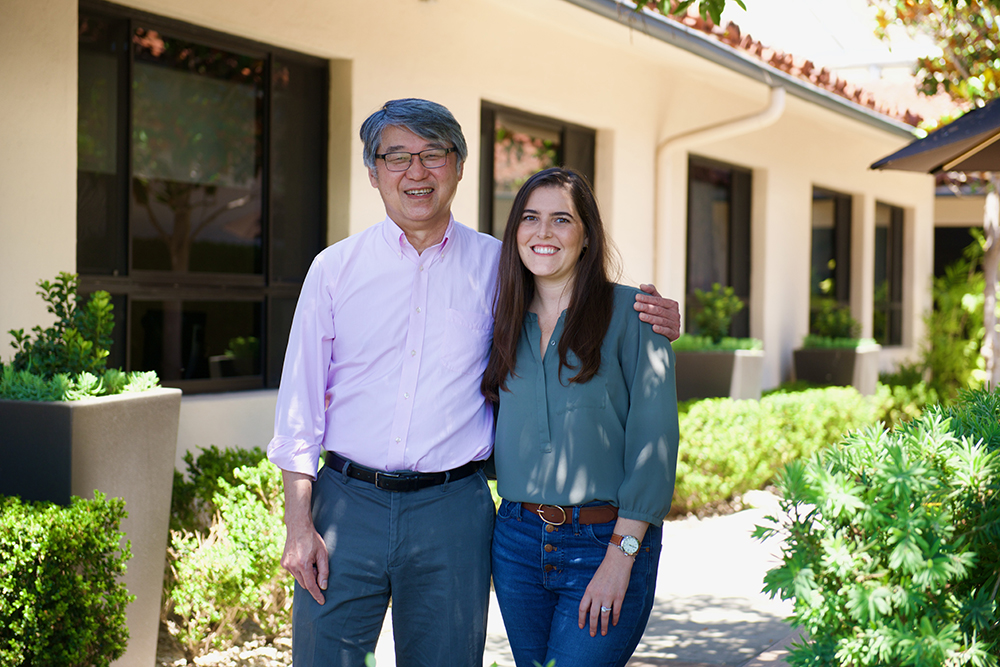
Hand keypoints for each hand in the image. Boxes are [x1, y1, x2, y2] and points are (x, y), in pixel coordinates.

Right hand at [280, 470, 327, 604]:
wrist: (298, 527)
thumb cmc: (313, 539)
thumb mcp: (323, 554)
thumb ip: (324, 571)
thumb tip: (323, 586)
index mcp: (303, 565)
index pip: (311, 586)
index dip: (317, 595)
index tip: (322, 602)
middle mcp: (292, 566)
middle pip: (305, 583)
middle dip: (313, 580)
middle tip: (317, 568)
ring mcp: (286, 565)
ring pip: (299, 578)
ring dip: (306, 575)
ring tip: (310, 560)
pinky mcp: (283, 563)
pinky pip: (294, 573)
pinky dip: (300, 570)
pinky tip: (303, 558)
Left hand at [578, 548, 633, 636]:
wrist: (617, 561)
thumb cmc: (604, 570)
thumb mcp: (593, 581)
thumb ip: (591, 594)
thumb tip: (590, 608)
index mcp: (589, 590)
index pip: (582, 608)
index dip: (581, 619)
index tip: (581, 626)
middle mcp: (597, 595)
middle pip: (593, 615)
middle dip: (592, 626)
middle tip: (592, 634)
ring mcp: (608, 597)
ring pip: (604, 616)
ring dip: (603, 626)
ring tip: (603, 633)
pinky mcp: (619, 597)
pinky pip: (616, 611)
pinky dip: (615, 618)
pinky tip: (614, 623)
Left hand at [635, 284, 679, 340]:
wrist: (667, 333)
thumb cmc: (660, 315)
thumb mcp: (657, 304)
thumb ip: (651, 293)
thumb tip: (642, 285)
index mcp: (672, 304)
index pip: (658, 300)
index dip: (647, 298)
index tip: (637, 297)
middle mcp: (676, 314)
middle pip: (659, 310)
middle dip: (647, 307)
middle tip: (635, 306)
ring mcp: (676, 324)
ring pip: (662, 320)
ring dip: (651, 318)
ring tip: (640, 316)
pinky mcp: (675, 334)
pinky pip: (667, 331)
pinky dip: (661, 329)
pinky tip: (653, 328)